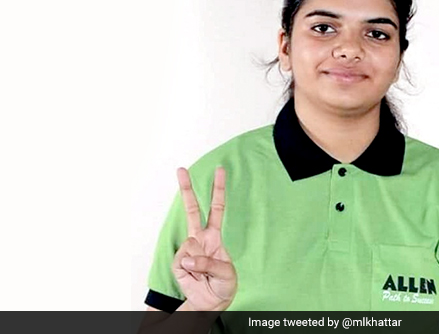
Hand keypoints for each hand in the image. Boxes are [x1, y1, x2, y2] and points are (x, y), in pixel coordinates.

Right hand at [172, 167, 236, 310]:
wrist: (211, 302)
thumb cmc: (223, 285)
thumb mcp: (227, 274)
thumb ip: (210, 264)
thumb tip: (187, 257)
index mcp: (215, 235)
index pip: (217, 208)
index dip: (218, 190)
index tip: (220, 170)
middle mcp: (200, 238)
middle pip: (192, 210)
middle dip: (186, 189)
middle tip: (180, 169)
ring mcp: (188, 249)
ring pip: (190, 246)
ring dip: (200, 264)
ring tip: (204, 275)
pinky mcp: (178, 262)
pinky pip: (183, 261)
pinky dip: (191, 271)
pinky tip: (194, 276)